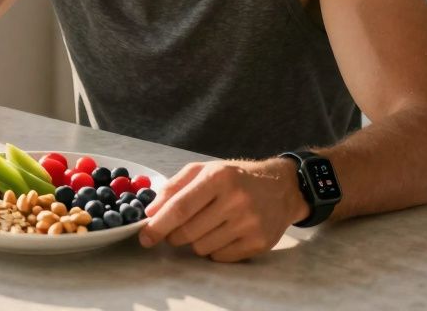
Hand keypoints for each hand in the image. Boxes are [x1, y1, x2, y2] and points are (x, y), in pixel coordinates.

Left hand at [138, 158, 306, 261]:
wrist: (282, 188)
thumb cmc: (237, 177)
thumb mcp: (205, 170)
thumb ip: (175, 187)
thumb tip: (151, 211)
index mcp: (219, 177)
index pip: (181, 207)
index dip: (159, 225)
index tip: (145, 236)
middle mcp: (236, 200)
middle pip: (188, 231)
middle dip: (173, 235)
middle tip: (176, 229)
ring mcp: (249, 223)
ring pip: (202, 247)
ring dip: (194, 242)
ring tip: (206, 226)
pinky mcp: (259, 243)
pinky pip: (220, 257)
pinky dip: (213, 249)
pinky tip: (222, 234)